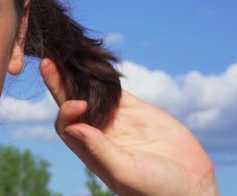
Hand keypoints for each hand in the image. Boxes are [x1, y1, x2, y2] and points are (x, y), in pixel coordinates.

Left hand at [40, 58, 218, 195]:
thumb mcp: (125, 172)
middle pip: (71, 104)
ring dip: (77, 76)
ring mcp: (117, 120)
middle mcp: (99, 133)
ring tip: (66, 54)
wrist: (190, 186)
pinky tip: (93, 60)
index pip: (66, 125)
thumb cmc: (155, 189)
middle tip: (47, 62)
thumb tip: (73, 126)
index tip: (78, 103)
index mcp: (91, 151)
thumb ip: (99, 150)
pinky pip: (115, 89)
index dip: (66, 111)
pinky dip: (105, 75)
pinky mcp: (135, 110)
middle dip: (58, 84)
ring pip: (90, 92)